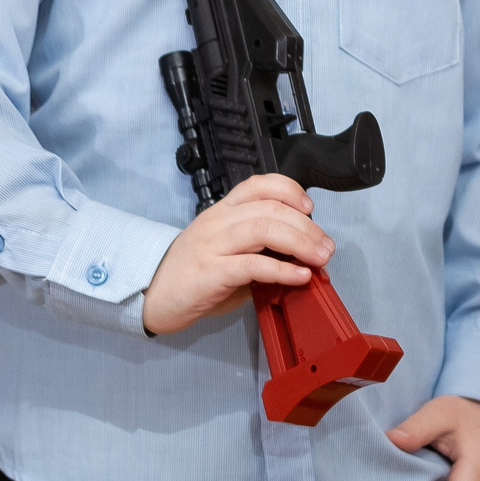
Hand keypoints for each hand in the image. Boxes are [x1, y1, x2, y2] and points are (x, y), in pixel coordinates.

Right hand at [141, 174, 330, 334]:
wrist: (153, 295)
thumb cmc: (192, 275)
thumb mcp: (227, 254)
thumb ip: (259, 251)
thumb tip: (302, 259)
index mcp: (221, 212)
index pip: (257, 185)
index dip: (289, 191)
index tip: (310, 210)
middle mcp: (217, 222)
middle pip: (269, 208)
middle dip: (307, 226)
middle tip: (326, 247)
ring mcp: (211, 245)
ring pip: (262, 228)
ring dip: (300, 242)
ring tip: (319, 258)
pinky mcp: (210, 272)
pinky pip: (251, 264)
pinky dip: (282, 269)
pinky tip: (299, 276)